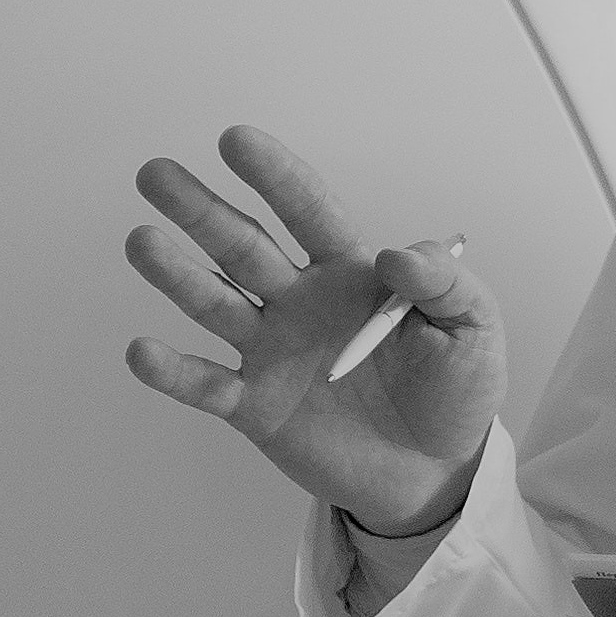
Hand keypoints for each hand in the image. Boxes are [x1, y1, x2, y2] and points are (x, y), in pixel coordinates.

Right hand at [125, 125, 504, 545]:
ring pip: (214, 303)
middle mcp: (299, 302)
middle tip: (154, 174)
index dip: (275, 176)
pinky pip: (207, 385)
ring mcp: (271, 352)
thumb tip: (394, 255)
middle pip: (242, 246)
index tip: (235, 140)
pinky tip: (140, 351)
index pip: (307, 212)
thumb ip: (445, 285)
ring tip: (141, 242)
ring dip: (177, 275)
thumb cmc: (454, 394)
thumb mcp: (474, 330)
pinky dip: (173, 371)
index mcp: (350, 273)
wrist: (433, 476)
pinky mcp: (255, 407)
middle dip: (200, 210)